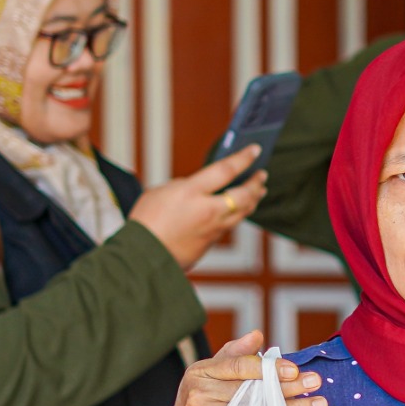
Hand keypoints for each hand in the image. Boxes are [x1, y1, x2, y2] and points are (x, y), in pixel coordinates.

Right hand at [132, 146, 268, 268]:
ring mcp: (212, 228)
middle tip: (261, 174)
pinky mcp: (211, 242)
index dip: (243, 158)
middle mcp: (207, 211)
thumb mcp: (162, 192)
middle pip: (244, 195)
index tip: (254, 149)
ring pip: (243, 212)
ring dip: (253, 199)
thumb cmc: (146, 222)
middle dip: (255, 182)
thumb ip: (185, 186)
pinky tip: (240, 209)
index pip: (225, 170)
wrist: (143, 255)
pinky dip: (239, 214)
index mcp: (191, 192)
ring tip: (259, 190)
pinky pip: (230, 225)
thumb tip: (201, 187)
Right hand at [171, 330, 323, 405]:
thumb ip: (235, 354)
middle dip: (288, 388)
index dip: (268, 368)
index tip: (294, 369)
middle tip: (315, 383)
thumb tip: (257, 335)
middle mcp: (201, 393)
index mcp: (202, 371)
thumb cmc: (204, 400)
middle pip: (252, 390)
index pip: (238, 366)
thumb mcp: (213, 372)